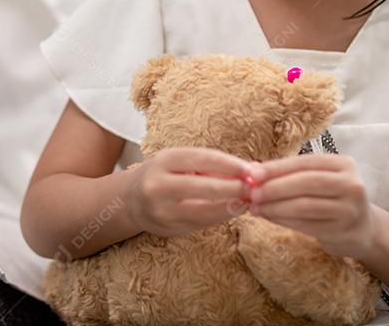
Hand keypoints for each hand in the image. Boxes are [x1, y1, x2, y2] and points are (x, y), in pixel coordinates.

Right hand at [126, 147, 251, 237]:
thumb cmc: (164, 175)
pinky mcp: (168, 229)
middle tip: (257, 189)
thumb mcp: (180, 161)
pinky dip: (221, 216)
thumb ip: (211, 165)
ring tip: (250, 201)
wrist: (131, 201)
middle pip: (204, 187)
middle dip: (235, 188)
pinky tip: (233, 210)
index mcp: (163, 161)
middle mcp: (158, 185)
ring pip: (205, 211)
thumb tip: (251, 171)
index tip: (252, 169)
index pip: (202, 159)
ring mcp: (162, 210)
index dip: (230, 164)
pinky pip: (202, 223)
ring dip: (232, 207)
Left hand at [247, 154, 377, 258]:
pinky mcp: (344, 232)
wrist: (362, 229)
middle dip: (274, 187)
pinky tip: (269, 218)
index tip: (252, 174)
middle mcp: (352, 185)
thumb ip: (290, 173)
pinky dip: (284, 221)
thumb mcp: (317, 179)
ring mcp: (350, 210)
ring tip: (255, 207)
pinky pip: (307, 225)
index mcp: (344, 164)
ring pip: (305, 206)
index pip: (305, 163)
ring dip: (275, 207)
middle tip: (251, 193)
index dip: (277, 168)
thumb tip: (252, 170)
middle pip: (306, 183)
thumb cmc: (331, 198)